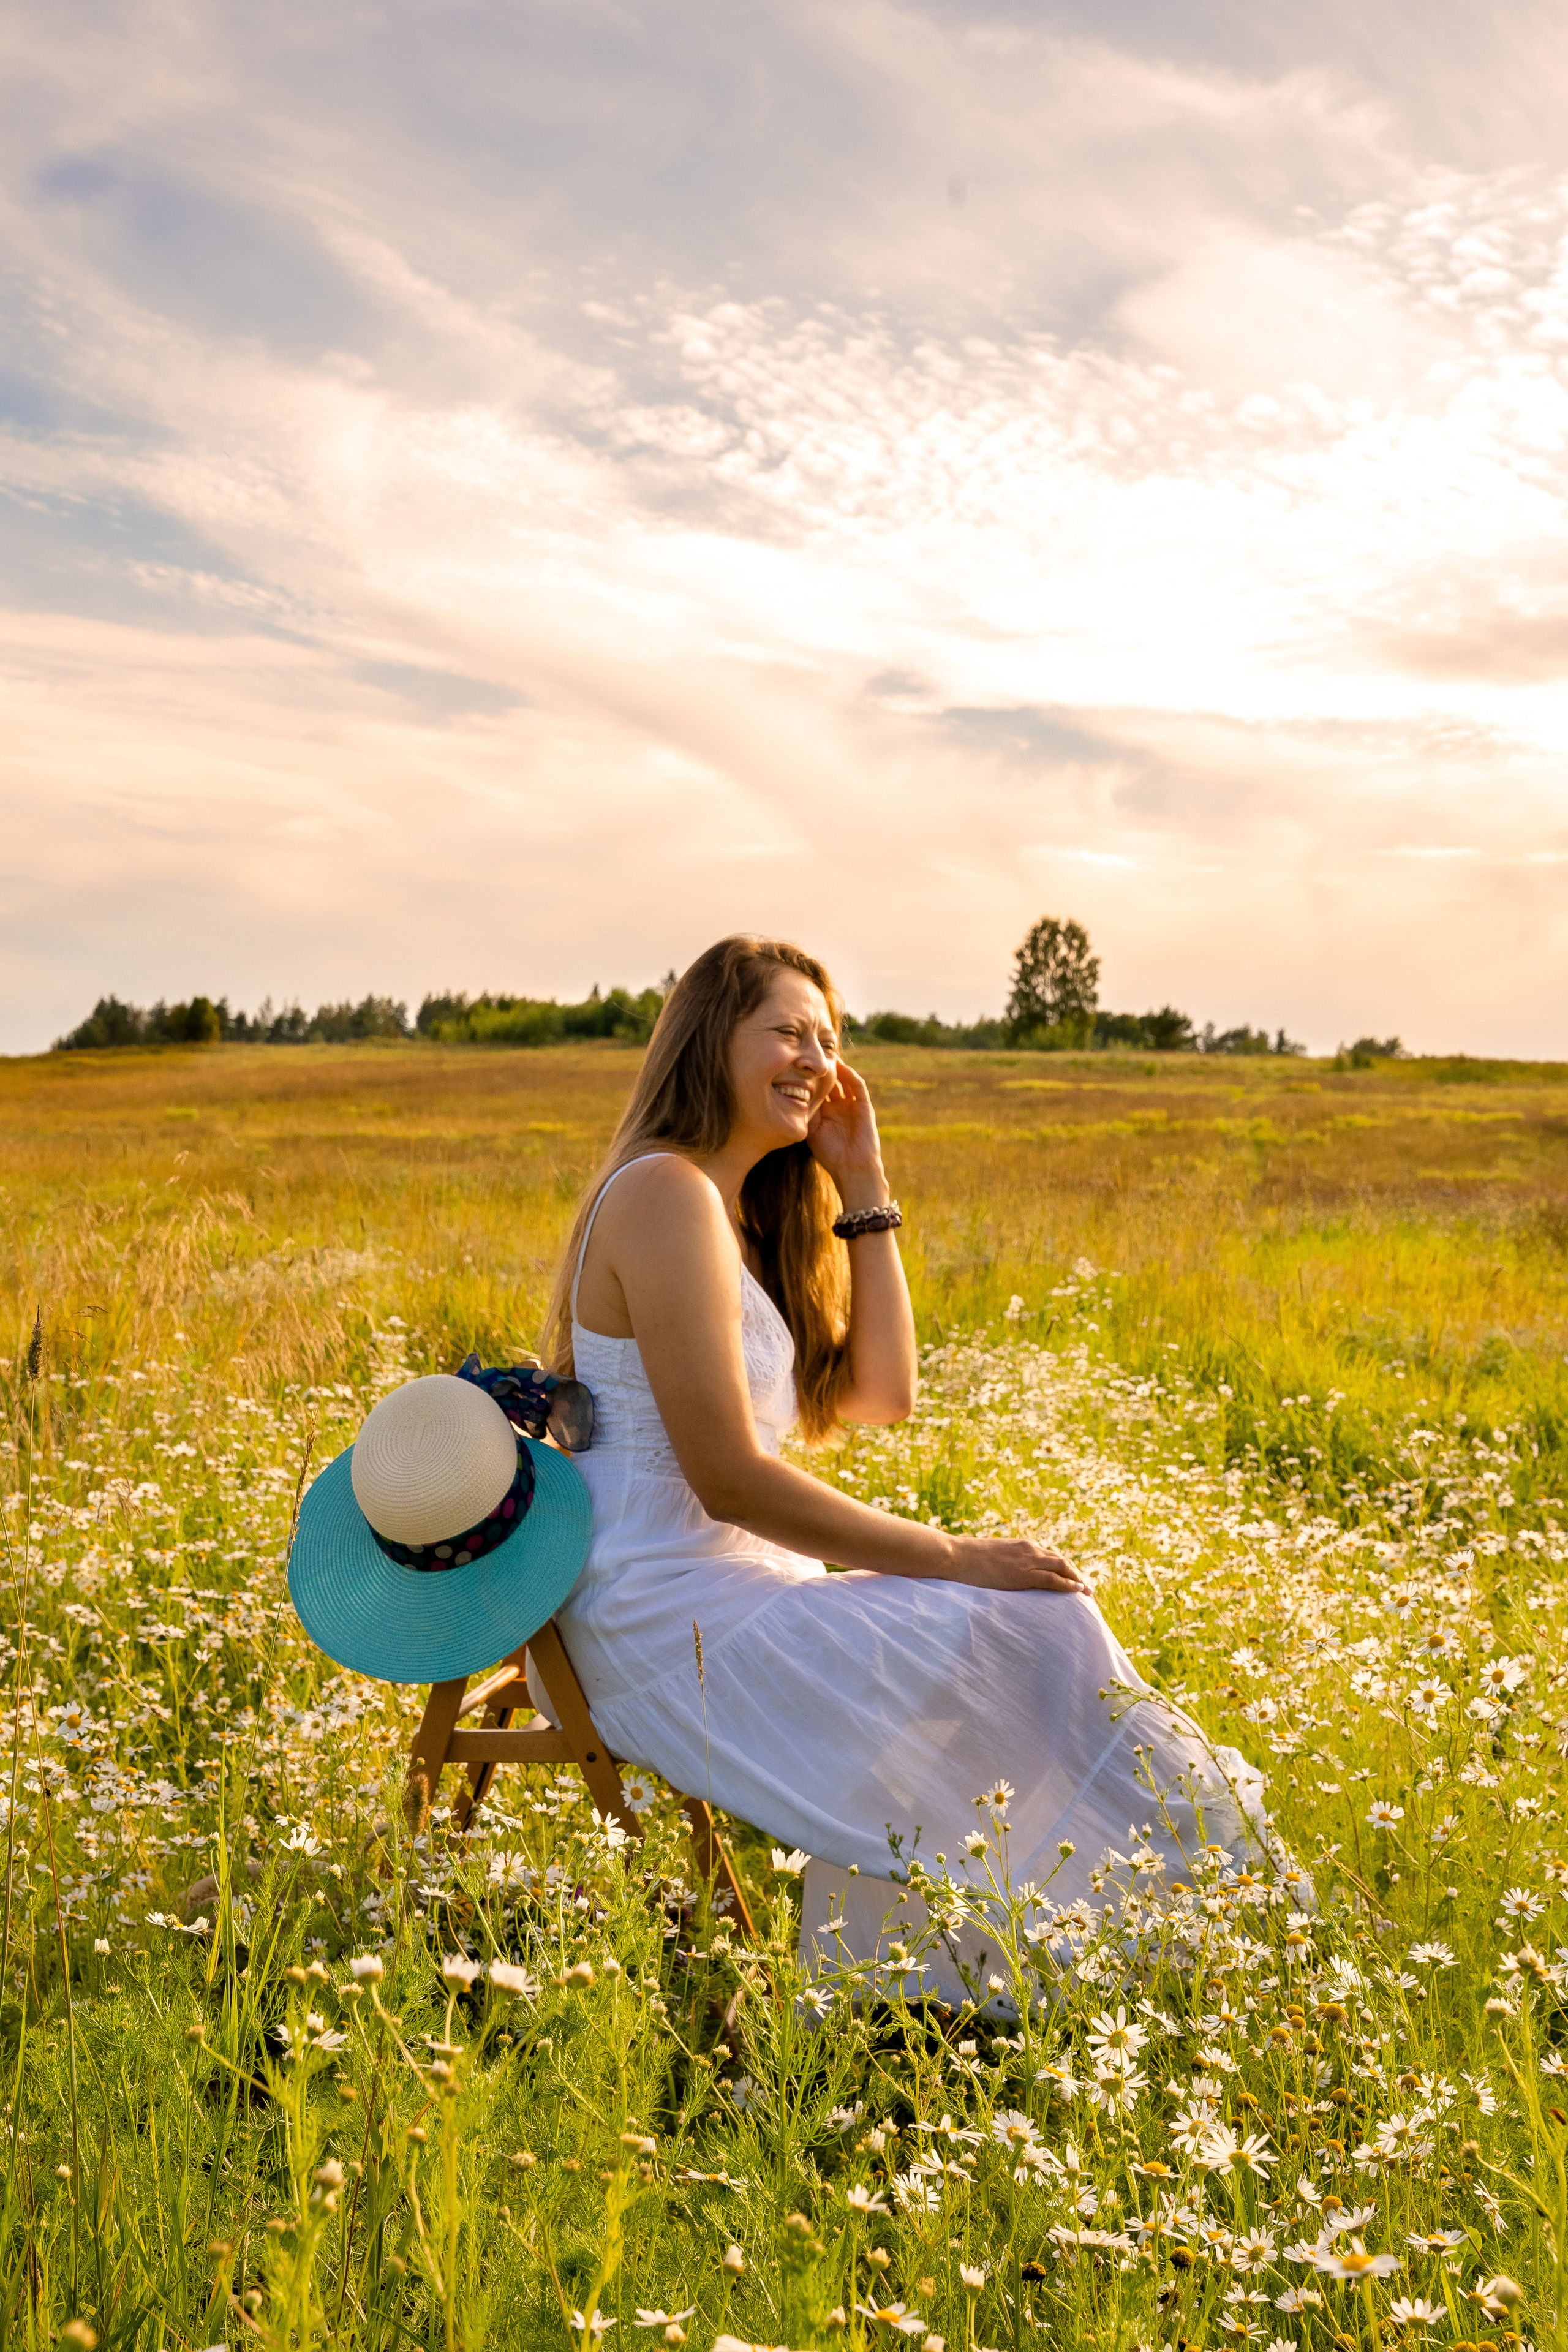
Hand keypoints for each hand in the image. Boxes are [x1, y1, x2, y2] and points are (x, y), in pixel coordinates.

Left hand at [806, 1059, 884, 1190]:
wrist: (852, 1169)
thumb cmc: (830, 1154)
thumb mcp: (812, 1130)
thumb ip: (807, 1111)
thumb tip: (794, 1092)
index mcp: (826, 1113)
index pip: (817, 1090)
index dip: (808, 1078)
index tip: (795, 1065)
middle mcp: (839, 1106)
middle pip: (830, 1082)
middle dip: (821, 1070)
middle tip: (810, 1053)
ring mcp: (852, 1105)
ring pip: (844, 1080)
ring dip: (836, 1068)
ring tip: (825, 1054)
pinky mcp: (864, 1106)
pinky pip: (858, 1086)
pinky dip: (850, 1075)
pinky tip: (840, 1066)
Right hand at [943, 1535, 1090, 1594]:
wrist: (957, 1556)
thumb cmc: (968, 1559)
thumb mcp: (993, 1557)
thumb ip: (1006, 1563)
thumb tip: (1006, 1575)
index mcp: (1023, 1545)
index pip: (1051, 1556)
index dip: (1065, 1569)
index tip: (1073, 1579)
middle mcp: (1030, 1549)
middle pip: (1062, 1561)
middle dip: (1076, 1574)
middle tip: (1086, 1589)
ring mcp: (1028, 1560)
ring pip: (1063, 1567)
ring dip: (1078, 1580)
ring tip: (1087, 1593)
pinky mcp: (1024, 1574)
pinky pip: (1053, 1579)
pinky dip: (1068, 1585)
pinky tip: (1077, 1591)